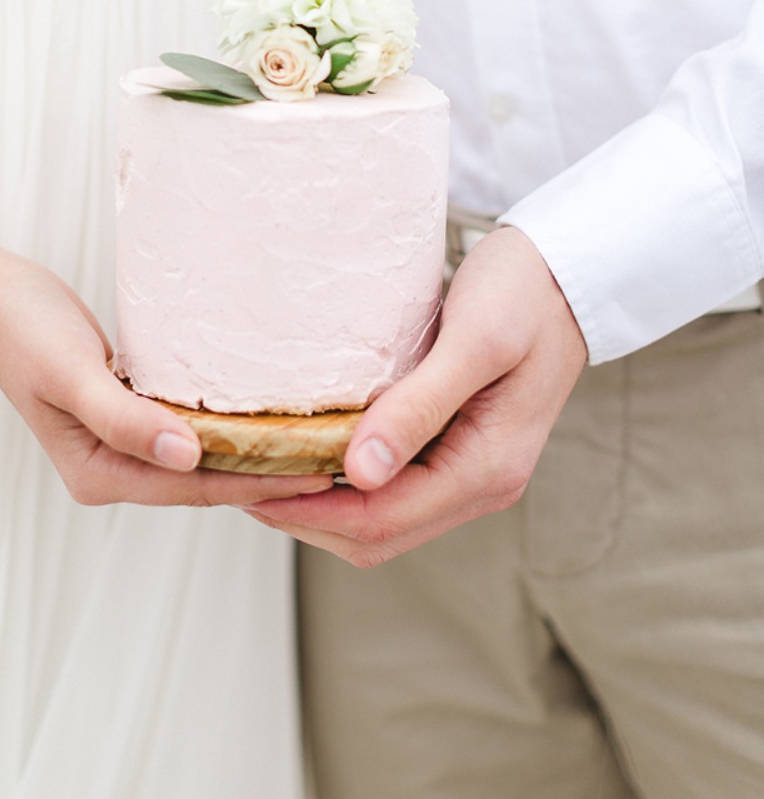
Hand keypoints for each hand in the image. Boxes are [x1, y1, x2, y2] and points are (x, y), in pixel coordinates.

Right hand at [0, 259, 333, 509]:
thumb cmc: (27, 332)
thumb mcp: (74, 375)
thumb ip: (126, 421)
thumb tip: (188, 456)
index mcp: (98, 475)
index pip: (194, 487)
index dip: (256, 481)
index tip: (314, 472)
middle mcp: (111, 469)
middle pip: (202, 481)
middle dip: (264, 475)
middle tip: (330, 460)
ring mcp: (119, 445)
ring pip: (199, 458)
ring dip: (250, 453)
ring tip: (310, 441)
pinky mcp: (128, 415)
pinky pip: (186, 430)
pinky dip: (224, 427)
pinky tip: (262, 415)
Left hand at [244, 226, 586, 563]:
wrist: (567, 272)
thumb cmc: (524, 295)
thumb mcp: (473, 342)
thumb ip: (419, 407)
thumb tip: (360, 471)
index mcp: (486, 470)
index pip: (381, 521)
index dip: (308, 511)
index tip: (250, 483)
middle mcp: (480, 484)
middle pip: (376, 535)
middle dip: (304, 516)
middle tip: (240, 477)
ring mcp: (469, 471)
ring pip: (381, 518)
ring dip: (320, 502)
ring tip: (262, 464)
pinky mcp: (457, 448)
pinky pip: (394, 486)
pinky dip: (344, 478)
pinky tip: (309, 445)